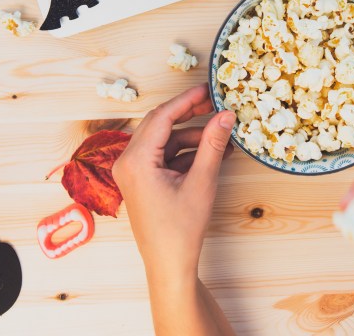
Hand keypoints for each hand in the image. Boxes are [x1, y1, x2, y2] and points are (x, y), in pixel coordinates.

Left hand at [112, 84, 235, 281]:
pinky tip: (211, 152)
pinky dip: (185, 152)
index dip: (187, 100)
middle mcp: (128, 162)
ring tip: (221, 135)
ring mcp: (133, 171)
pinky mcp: (142, 180)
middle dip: (189, 114)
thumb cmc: (181, 229)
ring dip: (191, 135)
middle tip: (215, 104)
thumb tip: (225, 115)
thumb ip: (213, 144)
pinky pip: (163, 155)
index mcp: (136, 160)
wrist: (169, 264)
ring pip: (164, 140)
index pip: (162, 117)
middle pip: (160, 124)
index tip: (208, 89)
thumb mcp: (202, 181)